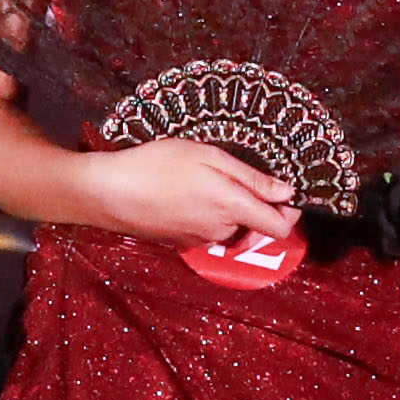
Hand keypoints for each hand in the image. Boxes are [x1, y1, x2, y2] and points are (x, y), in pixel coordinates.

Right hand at [72, 132, 299, 248]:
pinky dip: (203, 214)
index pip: (281, 227)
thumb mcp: (209, 156)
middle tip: (229, 173)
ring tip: (199, 180)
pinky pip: (205, 230)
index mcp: (232, 208)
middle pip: (254, 226)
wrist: (108, 191)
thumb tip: (288, 192)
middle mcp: (220, 230)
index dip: (291, 213)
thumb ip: (252, 178)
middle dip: (251, 204)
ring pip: (228, 227)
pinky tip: (182, 194)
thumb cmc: (157, 165)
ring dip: (225, 208)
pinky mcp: (181, 243)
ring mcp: (199, 240)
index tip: (286, 193)